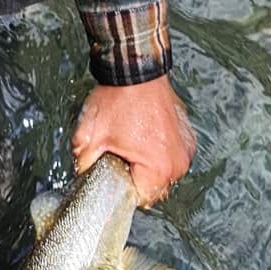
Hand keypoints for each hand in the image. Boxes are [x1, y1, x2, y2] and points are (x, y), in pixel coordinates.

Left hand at [71, 76, 195, 205]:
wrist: (134, 69)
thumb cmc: (117, 100)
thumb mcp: (88, 139)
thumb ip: (83, 167)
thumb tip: (83, 181)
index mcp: (158, 167)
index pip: (141, 199)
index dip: (122, 191)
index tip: (112, 178)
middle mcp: (178, 162)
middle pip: (153, 188)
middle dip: (134, 178)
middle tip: (118, 158)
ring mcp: (185, 148)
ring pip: (163, 172)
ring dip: (147, 166)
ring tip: (130, 145)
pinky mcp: (187, 137)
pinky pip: (171, 155)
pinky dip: (158, 151)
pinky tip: (142, 137)